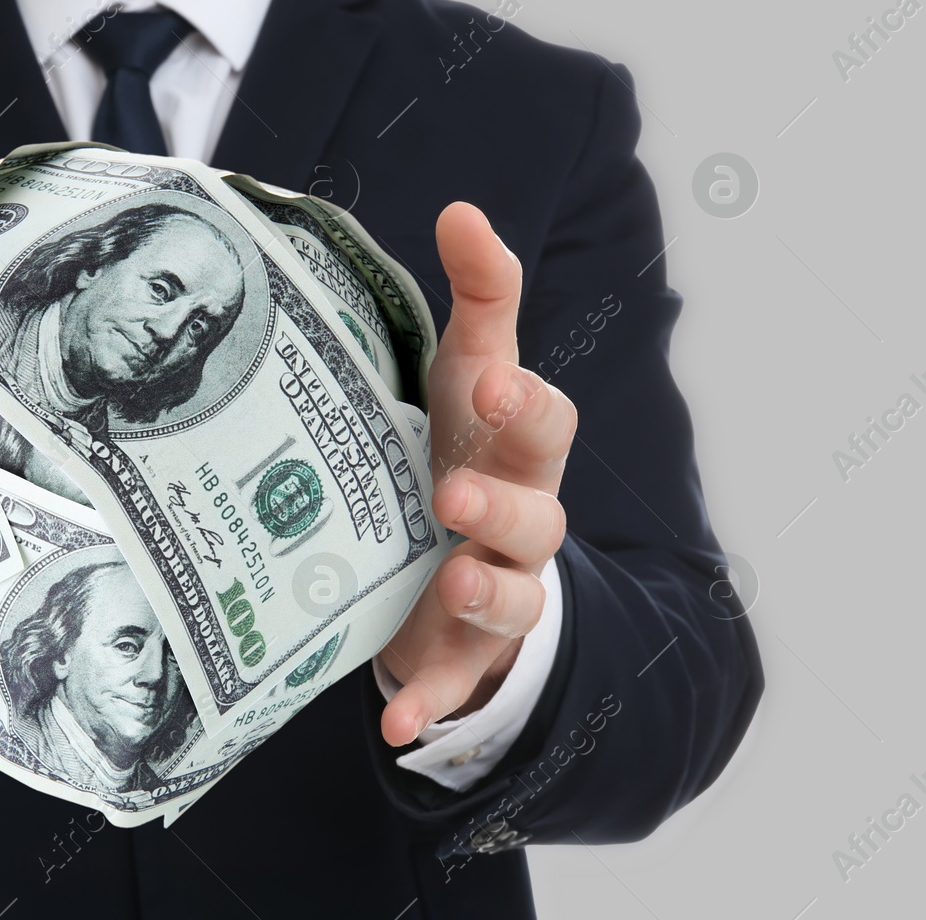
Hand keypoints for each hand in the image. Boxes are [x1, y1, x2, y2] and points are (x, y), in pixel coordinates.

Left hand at [377, 202, 576, 745]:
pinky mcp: (459, 654)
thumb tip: (462, 207)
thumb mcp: (463, 369)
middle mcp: (518, 519)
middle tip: (453, 490)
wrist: (450, 550)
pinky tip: (395, 727)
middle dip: (501, 501)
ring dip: (483, 591)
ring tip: (446, 579)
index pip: (541, 417)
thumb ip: (478, 296)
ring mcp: (493, 590)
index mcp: (515, 445)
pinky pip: (453, 684)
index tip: (488, 377)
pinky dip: (430, 705)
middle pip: (536, 511)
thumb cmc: (459, 441)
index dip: (522, 398)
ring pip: (510, 596)